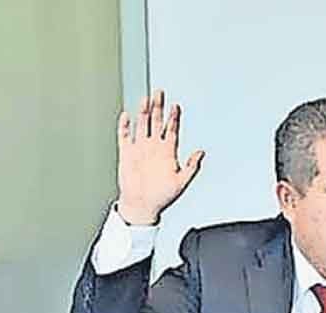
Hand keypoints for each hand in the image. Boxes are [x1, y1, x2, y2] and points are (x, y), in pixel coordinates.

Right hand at [116, 89, 203, 224]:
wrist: (142, 205)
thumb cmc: (162, 196)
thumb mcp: (181, 182)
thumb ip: (191, 167)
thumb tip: (201, 153)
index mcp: (168, 152)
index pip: (172, 129)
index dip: (174, 117)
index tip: (176, 106)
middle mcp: (154, 147)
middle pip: (157, 121)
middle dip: (159, 107)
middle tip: (160, 93)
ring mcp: (140, 149)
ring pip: (142, 125)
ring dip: (144, 112)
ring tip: (146, 99)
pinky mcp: (127, 153)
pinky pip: (125, 136)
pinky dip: (125, 126)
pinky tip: (126, 116)